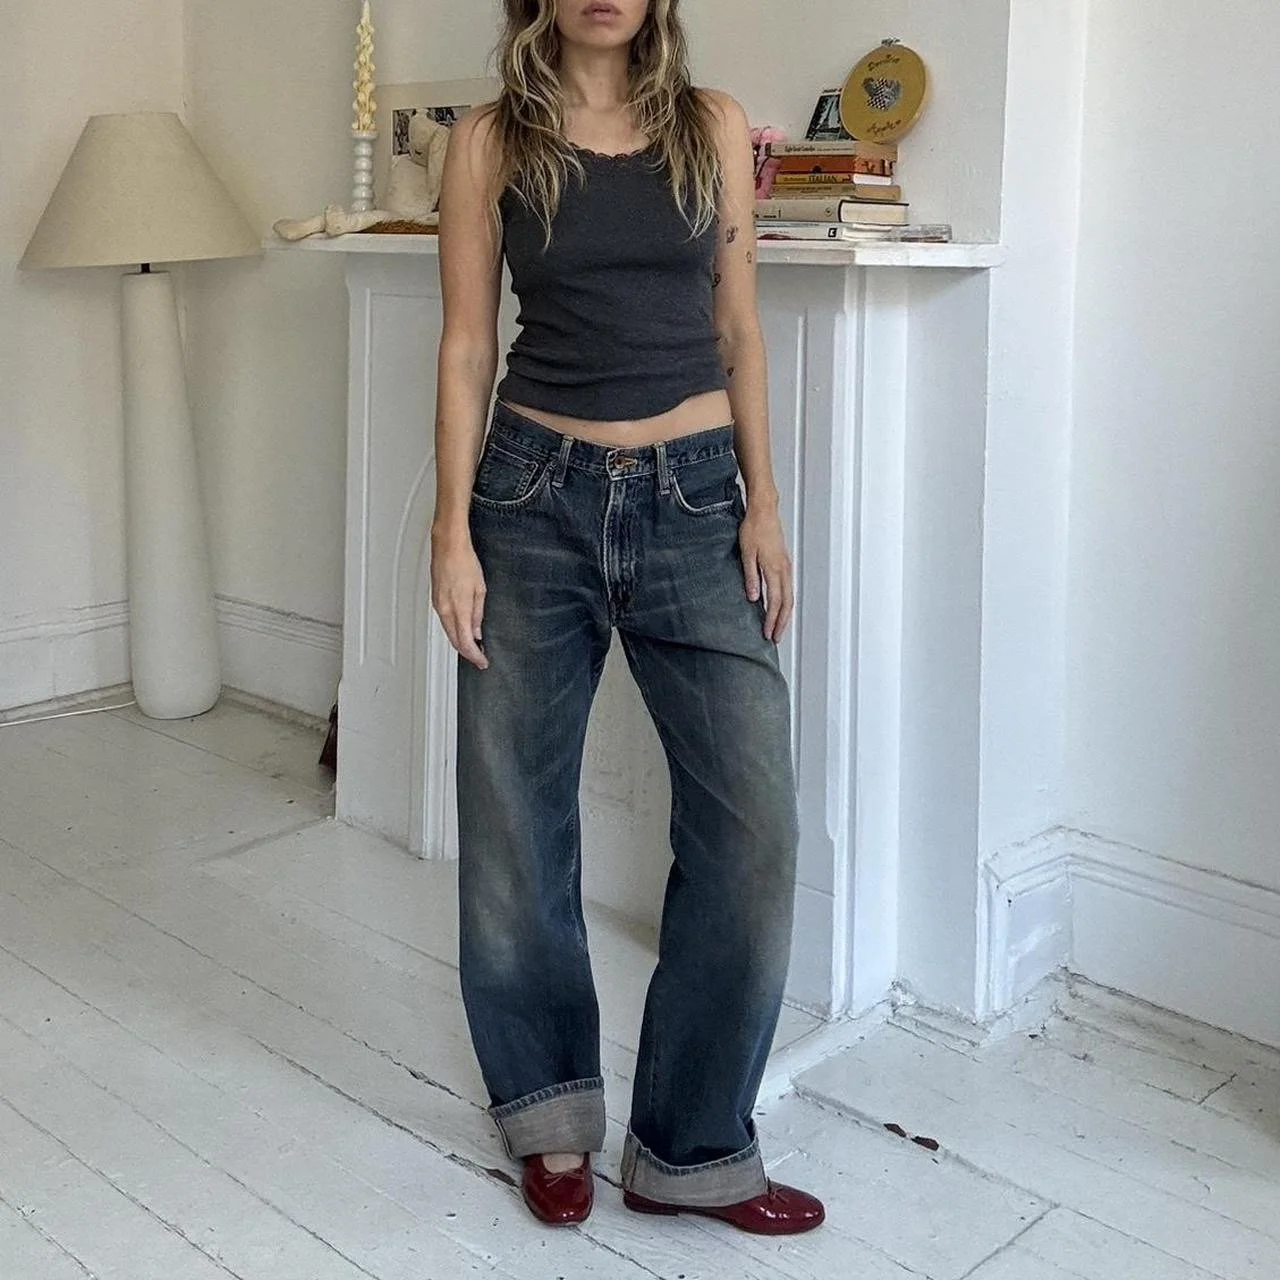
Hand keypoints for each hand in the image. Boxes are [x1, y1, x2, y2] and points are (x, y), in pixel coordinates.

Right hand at [431, 528, 488, 669]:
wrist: (448, 546)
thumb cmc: (465, 562)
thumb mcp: (480, 590)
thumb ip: (478, 614)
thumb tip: (477, 632)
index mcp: (459, 609)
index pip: (466, 642)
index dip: (474, 656)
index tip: (482, 661)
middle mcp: (445, 610)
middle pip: (455, 641)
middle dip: (467, 653)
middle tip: (479, 658)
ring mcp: (438, 605)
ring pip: (448, 632)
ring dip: (460, 642)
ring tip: (473, 647)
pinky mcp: (436, 600)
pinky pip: (444, 622)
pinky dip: (454, 631)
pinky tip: (462, 630)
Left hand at [739, 499, 793, 642]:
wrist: (764, 510)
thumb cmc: (753, 528)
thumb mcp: (746, 553)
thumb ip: (750, 576)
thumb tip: (753, 598)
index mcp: (774, 568)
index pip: (775, 602)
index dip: (772, 620)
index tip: (768, 634)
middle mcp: (784, 569)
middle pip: (786, 603)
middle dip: (782, 623)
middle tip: (776, 638)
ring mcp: (786, 566)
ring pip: (789, 596)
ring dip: (785, 614)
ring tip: (779, 627)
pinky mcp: (784, 563)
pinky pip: (788, 588)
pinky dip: (786, 602)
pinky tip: (780, 607)